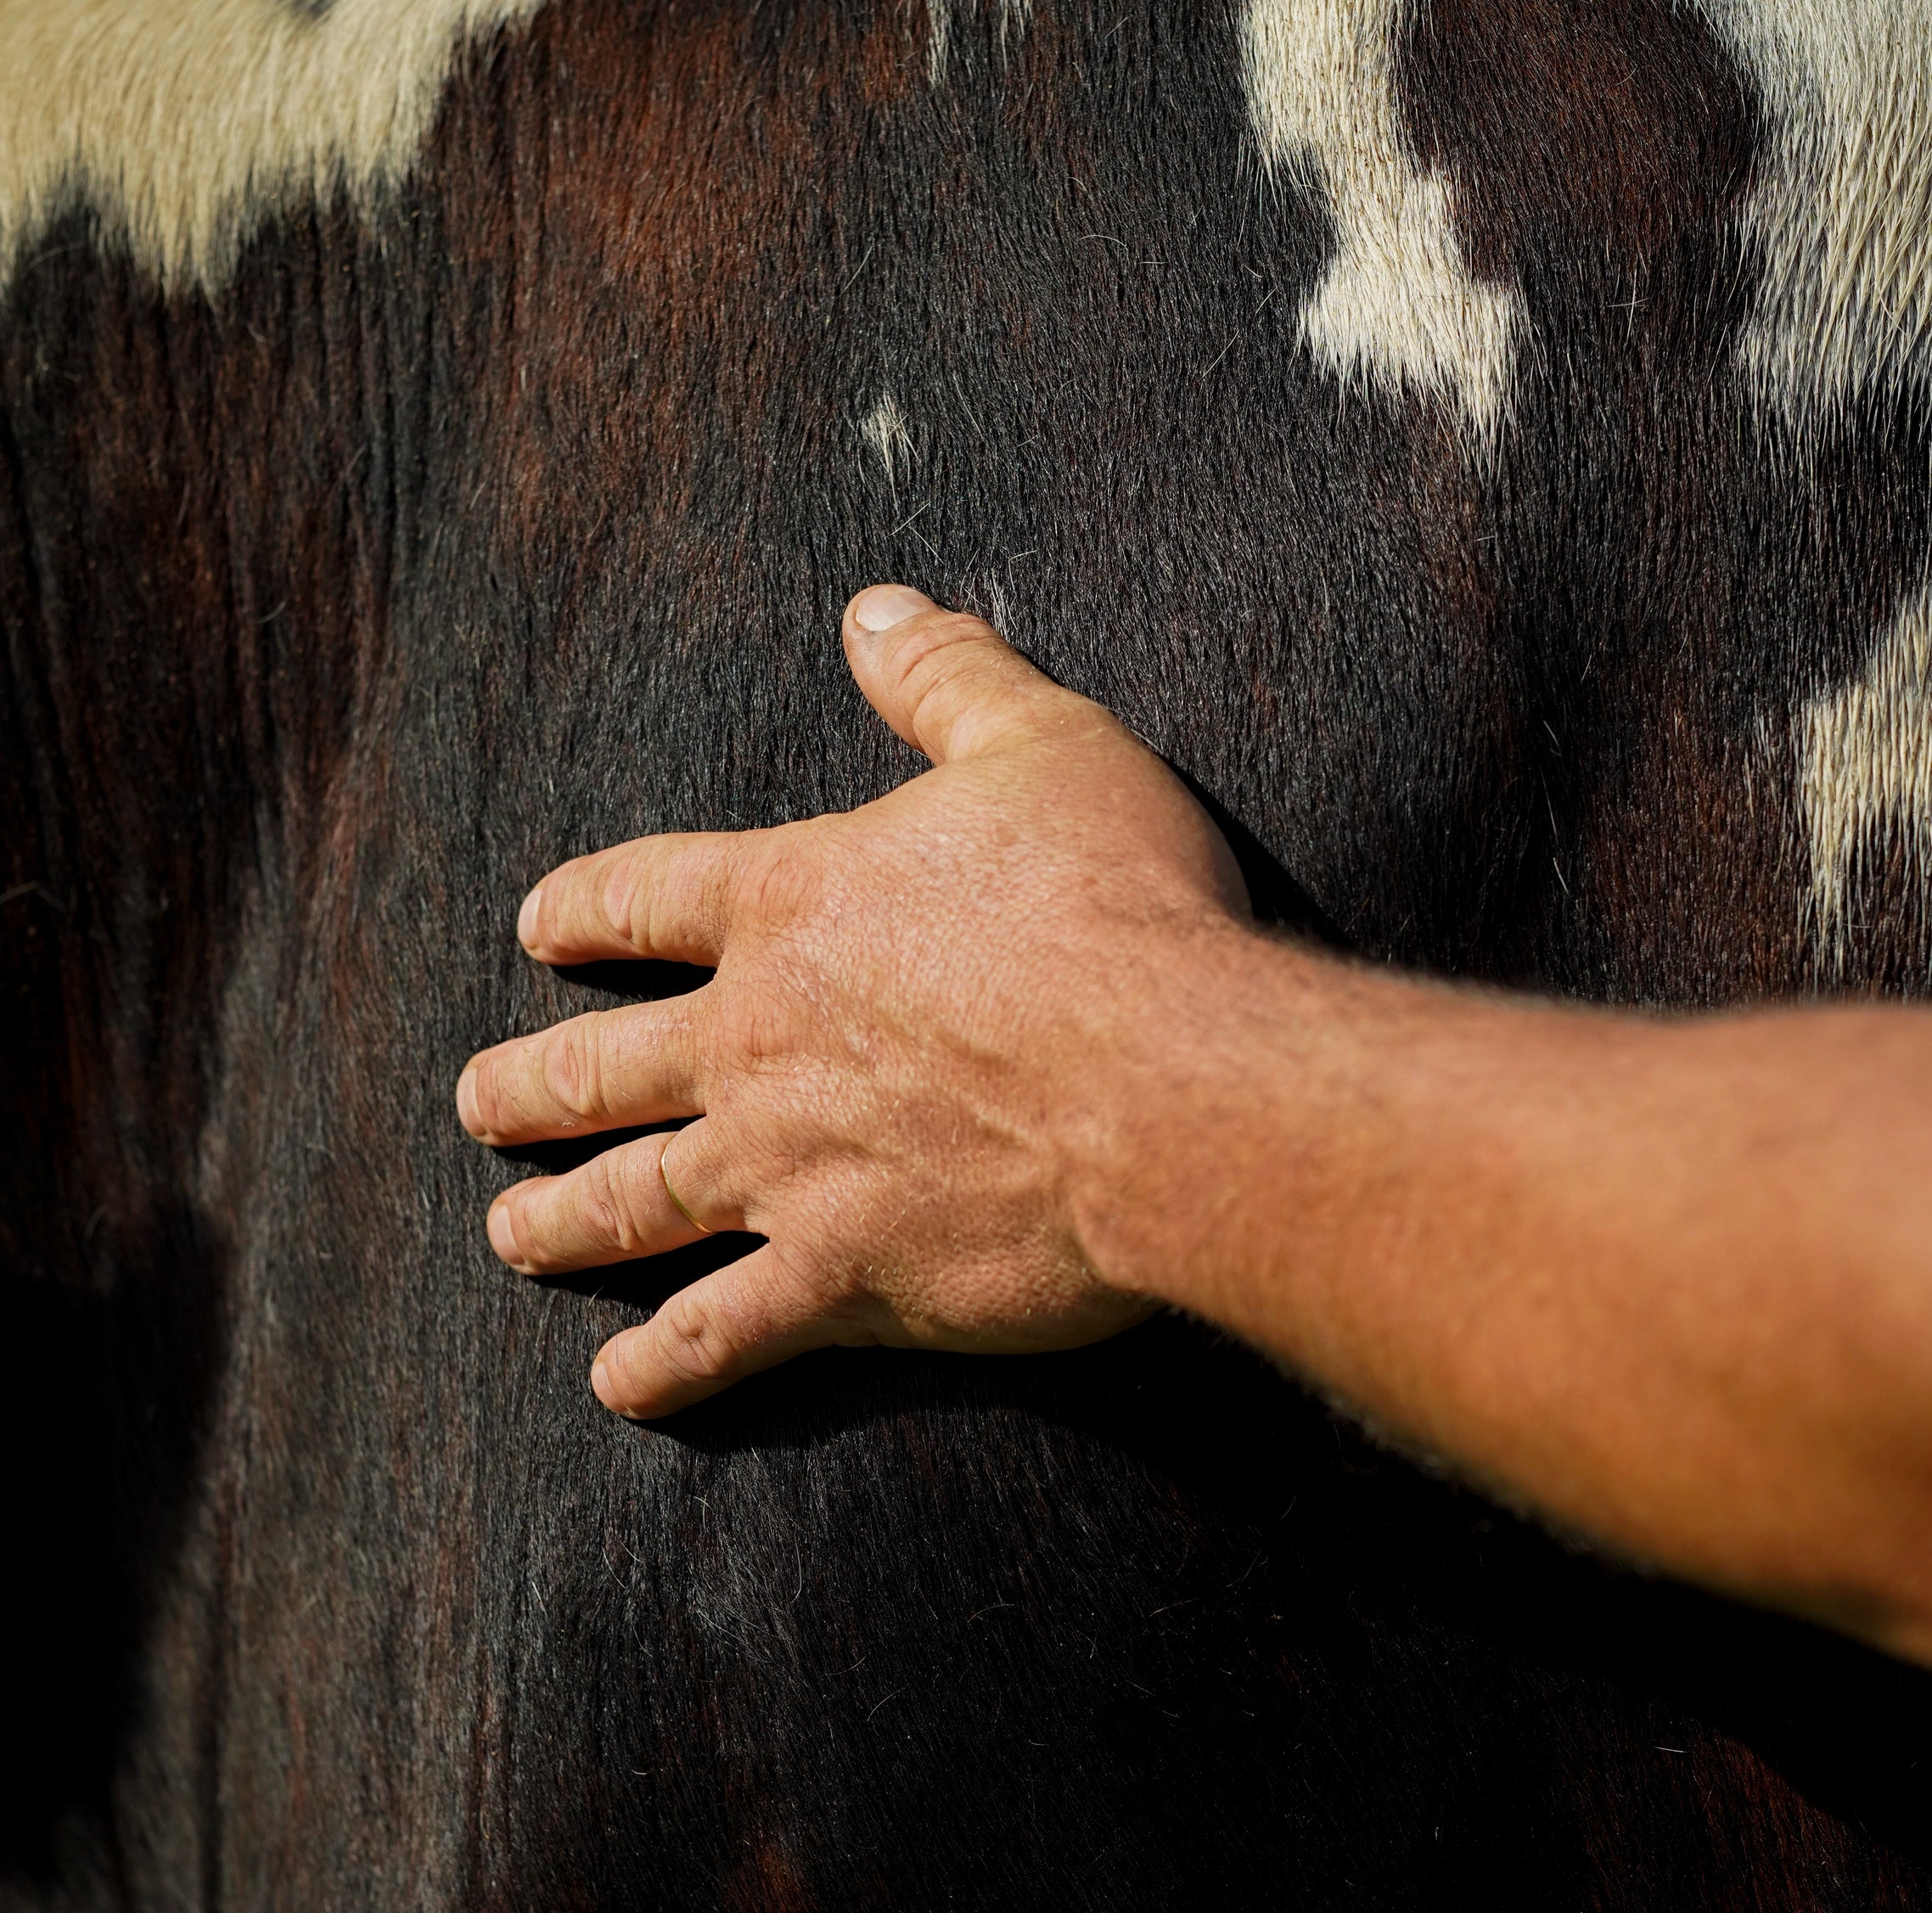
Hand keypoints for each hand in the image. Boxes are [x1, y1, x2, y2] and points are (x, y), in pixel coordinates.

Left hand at [456, 584, 1250, 1416]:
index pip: (646, 896)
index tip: (537, 928)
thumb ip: (944, 674)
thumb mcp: (1038, 744)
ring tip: (510, 1232)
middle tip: (479, 1101)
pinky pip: (726, 1333)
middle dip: (532, 1084)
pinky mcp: (847, 1275)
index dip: (583, 907)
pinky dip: (667, 1366)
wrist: (1171, 1079)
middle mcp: (757, 1042)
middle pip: (603, 1066)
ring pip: (633, 1201)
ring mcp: (788, 1168)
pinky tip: (619, 1385)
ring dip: (561, 1220)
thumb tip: (872, 605)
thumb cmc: (1116, 901)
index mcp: (792, 907)